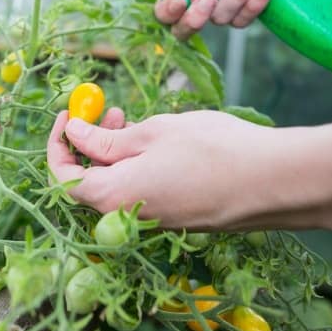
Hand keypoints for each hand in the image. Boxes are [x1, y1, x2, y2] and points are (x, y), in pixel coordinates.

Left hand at [46, 109, 317, 230]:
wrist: (273, 181)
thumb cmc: (213, 150)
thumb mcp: (152, 132)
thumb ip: (106, 139)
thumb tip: (73, 133)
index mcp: (113, 197)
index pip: (63, 178)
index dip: (58, 145)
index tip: (68, 113)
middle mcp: (128, 217)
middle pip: (89, 183)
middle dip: (89, 144)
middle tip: (108, 109)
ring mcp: (154, 221)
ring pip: (117, 185)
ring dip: (114, 152)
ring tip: (130, 117)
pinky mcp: (176, 217)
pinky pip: (140, 192)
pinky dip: (136, 166)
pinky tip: (156, 141)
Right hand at [155, 0, 298, 38]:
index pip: (163, 7)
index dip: (167, 10)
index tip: (180, 0)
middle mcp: (194, 1)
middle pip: (182, 29)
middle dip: (193, 20)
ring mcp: (218, 11)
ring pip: (220, 18)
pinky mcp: (242, 16)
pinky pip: (243, 19)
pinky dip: (256, 2)